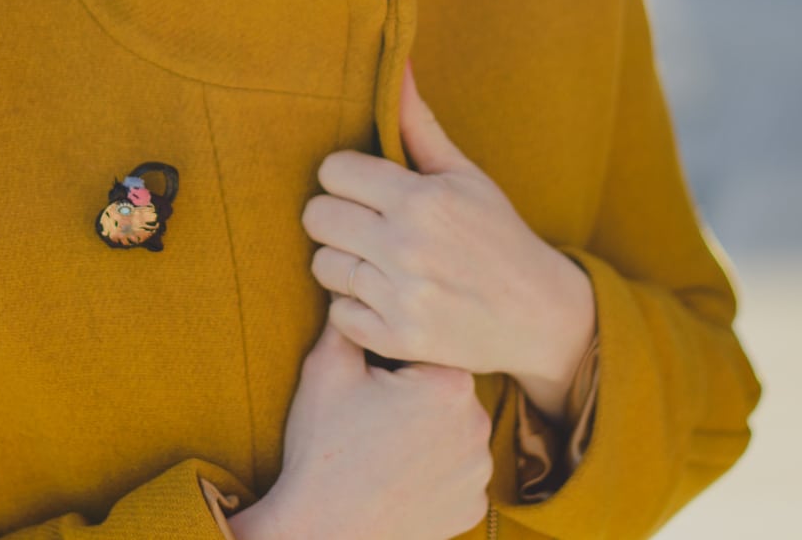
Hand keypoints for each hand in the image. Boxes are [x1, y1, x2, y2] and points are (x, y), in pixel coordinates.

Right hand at [228, 316, 491, 539]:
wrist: (321, 531)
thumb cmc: (324, 446)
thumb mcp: (327, 368)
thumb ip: (349, 319)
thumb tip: (353, 287)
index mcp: (449, 383)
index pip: (428, 351)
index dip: (394, 363)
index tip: (371, 384)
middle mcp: (478, 425)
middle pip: (444, 391)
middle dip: (414, 396)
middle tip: (372, 419)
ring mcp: (479, 472)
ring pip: (454, 433)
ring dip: (428, 435)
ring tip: (383, 450)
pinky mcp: (472, 507)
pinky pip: (458, 474)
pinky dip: (434, 474)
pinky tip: (400, 478)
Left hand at [300, 64, 595, 418]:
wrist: (539, 315)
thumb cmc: (498, 235)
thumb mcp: (465, 175)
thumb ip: (418, 124)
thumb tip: (396, 62)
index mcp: (421, 199)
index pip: (333, 171)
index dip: (345, 176)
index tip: (365, 187)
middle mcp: (406, 246)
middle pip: (316, 216)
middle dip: (336, 216)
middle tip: (365, 224)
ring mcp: (400, 297)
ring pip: (321, 265)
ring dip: (342, 261)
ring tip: (375, 260)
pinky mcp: (396, 339)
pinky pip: (337, 312)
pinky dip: (354, 306)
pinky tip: (384, 296)